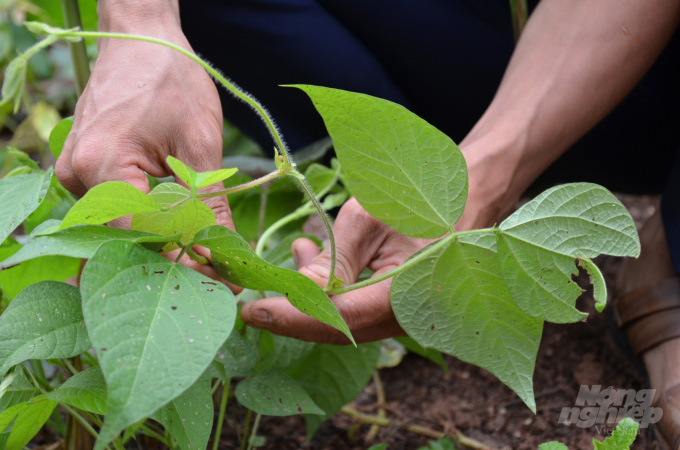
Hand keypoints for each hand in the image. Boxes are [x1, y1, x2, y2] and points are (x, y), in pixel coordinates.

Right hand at [55, 2, 232, 277]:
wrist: (140, 39)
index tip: (220, 281)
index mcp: (104, 165)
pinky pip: (113, 210)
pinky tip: (176, 232)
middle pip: (125, 240)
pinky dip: (145, 224)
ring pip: (119, 229)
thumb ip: (209, 204)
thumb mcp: (201, 143)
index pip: (139, 237)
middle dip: (170, 261)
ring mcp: (75, 174)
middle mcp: (78, 175)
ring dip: (159, 244)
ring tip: (203, 259)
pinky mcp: (83, 170)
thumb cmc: (172, 79)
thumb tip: (226, 255)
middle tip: (215, 277)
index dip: (180, 263)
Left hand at [240, 198, 431, 343]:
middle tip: (253, 302)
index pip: (338, 316)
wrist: (458, 204)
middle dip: (291, 315)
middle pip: (335, 328)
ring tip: (293, 256)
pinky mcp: (390, 309)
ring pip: (340, 322)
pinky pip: (351, 311)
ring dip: (305, 299)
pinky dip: (324, 293)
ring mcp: (398, 317)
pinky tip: (311, 256)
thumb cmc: (415, 203)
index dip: (291, 316)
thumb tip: (294, 292)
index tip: (253, 312)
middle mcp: (403, 316)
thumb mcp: (368, 221)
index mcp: (403, 293)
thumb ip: (333, 259)